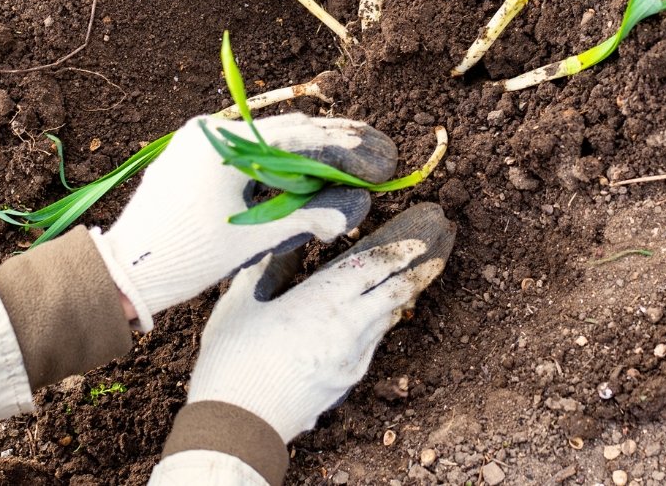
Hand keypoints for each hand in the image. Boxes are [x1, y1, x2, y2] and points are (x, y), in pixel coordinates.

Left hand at [93, 113, 395, 329]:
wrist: (124, 271)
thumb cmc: (183, 256)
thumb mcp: (251, 238)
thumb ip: (306, 218)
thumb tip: (355, 210)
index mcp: (221, 143)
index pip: (299, 137)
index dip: (347, 150)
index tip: (382, 162)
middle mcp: (211, 132)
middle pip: (289, 134)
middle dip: (337, 148)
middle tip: (381, 155)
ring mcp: (202, 144)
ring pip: (273, 145)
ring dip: (313, 158)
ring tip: (356, 167)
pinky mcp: (198, 160)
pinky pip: (252, 156)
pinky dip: (284, 168)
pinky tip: (314, 179)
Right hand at [186, 203, 454, 440]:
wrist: (236, 426)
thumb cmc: (231, 361)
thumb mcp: (240, 305)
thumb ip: (264, 270)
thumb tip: (279, 245)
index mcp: (322, 302)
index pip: (372, 268)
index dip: (398, 251)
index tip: (419, 240)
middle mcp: (347, 328)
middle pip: (393, 294)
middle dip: (414, 272)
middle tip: (434, 256)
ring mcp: (350, 359)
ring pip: (385, 321)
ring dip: (398, 299)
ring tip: (408, 282)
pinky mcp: (345, 381)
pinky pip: (371, 345)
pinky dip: (378, 325)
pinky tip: (375, 319)